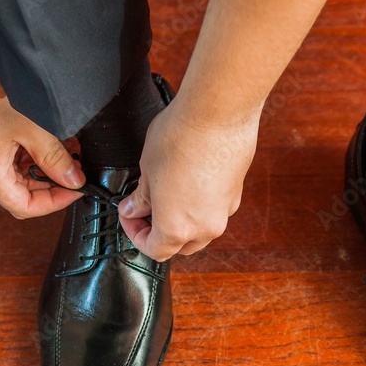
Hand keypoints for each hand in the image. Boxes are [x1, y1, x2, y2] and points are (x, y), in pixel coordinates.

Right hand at [0, 74, 84, 218]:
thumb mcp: (32, 127)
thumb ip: (55, 158)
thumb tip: (74, 180)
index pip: (24, 207)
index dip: (54, 203)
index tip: (76, 190)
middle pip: (18, 195)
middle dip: (49, 185)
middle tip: (73, 169)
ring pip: (12, 178)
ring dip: (39, 170)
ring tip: (63, 153)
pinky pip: (2, 161)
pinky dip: (25, 157)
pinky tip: (43, 142)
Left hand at [117, 102, 258, 260]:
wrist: (217, 115)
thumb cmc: (179, 139)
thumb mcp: (147, 169)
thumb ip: (142, 197)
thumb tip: (134, 209)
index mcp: (176, 228)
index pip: (154, 250)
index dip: (136, 235)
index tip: (129, 217)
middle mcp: (204, 228)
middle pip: (180, 247)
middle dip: (161, 234)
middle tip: (145, 211)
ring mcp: (224, 212)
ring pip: (201, 231)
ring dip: (183, 222)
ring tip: (168, 196)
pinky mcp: (235, 194)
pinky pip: (215, 211)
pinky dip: (200, 207)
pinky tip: (190, 184)